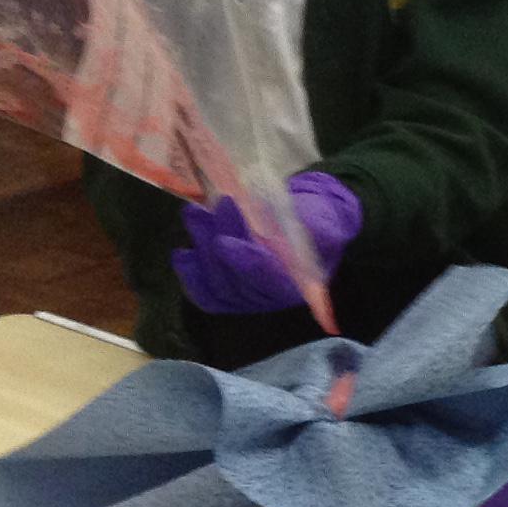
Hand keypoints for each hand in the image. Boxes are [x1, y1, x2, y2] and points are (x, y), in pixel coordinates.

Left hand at [171, 170, 360, 313]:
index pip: (270, 280)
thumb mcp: (325, 221)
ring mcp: (248, 298)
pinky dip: (190, 275)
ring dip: (202, 248)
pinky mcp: (229, 294)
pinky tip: (182, 253)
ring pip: (218, 285)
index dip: (245, 264)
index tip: (224, 241)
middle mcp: (272, 298)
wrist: (306, 228)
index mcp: (299, 284)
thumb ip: (315, 227)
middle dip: (218, 244)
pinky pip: (206, 294)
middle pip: (237, 283)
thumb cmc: (316, 223)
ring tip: (195, 213)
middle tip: (210, 208)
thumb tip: (287, 221)